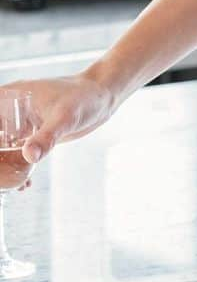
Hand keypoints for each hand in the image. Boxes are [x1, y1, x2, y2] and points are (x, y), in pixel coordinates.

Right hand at [2, 71, 117, 193]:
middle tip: (4, 178)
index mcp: (9, 96)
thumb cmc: (84, 98)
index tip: (1, 155)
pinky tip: (25, 184)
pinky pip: (16, 153)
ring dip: (4, 166)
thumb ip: (46, 137)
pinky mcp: (31, 134)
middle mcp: (9, 109)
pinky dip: (17, 168)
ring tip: (13, 186)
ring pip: (2, 148)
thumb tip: (29, 157)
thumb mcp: (64, 117)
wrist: (102, 98)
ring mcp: (19, 123)